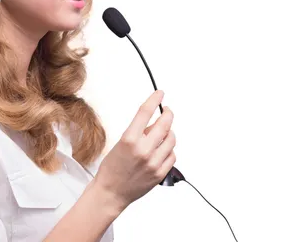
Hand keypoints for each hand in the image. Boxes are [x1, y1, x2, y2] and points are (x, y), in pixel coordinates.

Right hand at [94, 90, 176, 211]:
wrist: (111, 192)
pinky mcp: (160, 173)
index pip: (145, 112)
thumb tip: (153, 122)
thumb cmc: (112, 169)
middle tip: (167, 111)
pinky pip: (173, 155)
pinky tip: (161, 150)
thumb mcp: (120, 143)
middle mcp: (143, 150)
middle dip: (168, 114)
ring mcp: (153, 162)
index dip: (154, 99)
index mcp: (129, 139)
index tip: (160, 93)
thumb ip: (138, 132)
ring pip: (171, 139)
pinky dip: (169, 150)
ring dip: (169, 133)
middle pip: (164, 124)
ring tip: (161, 135)